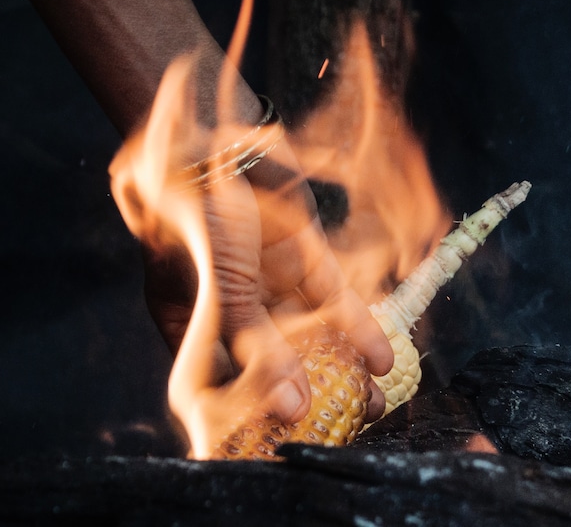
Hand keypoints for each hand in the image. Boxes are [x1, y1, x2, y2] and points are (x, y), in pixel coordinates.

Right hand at [139, 131, 392, 453]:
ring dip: (343, 368)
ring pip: (311, 337)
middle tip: (349, 430)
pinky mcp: (299, 257)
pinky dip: (356, 326)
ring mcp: (266, 282)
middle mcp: (230, 309)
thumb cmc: (197, 198)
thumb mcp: (221, 271)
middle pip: (276, 366)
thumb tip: (291, 401)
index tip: (293, 442)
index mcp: (190, 323)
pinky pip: (331, 300)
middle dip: (317, 397)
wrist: (211, 127)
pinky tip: (380, 355)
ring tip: (374, 404)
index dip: (260, 417)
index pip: (225, 387)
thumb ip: (251, 332)